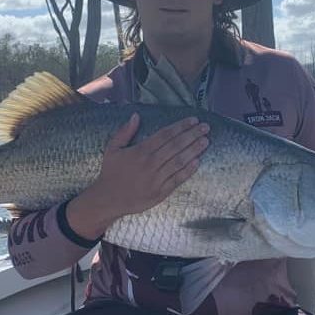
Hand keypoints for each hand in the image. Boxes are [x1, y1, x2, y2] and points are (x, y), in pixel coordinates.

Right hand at [93, 112, 209, 216]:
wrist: (108, 200)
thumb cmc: (111, 172)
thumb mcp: (112, 149)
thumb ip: (125, 131)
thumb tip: (136, 115)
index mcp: (140, 151)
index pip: (165, 135)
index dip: (180, 126)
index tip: (193, 120)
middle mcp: (150, 164)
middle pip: (175, 146)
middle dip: (192, 135)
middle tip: (205, 127)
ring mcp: (156, 179)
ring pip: (179, 161)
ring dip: (194, 150)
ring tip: (206, 141)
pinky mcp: (160, 192)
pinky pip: (177, 179)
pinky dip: (188, 171)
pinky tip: (197, 162)